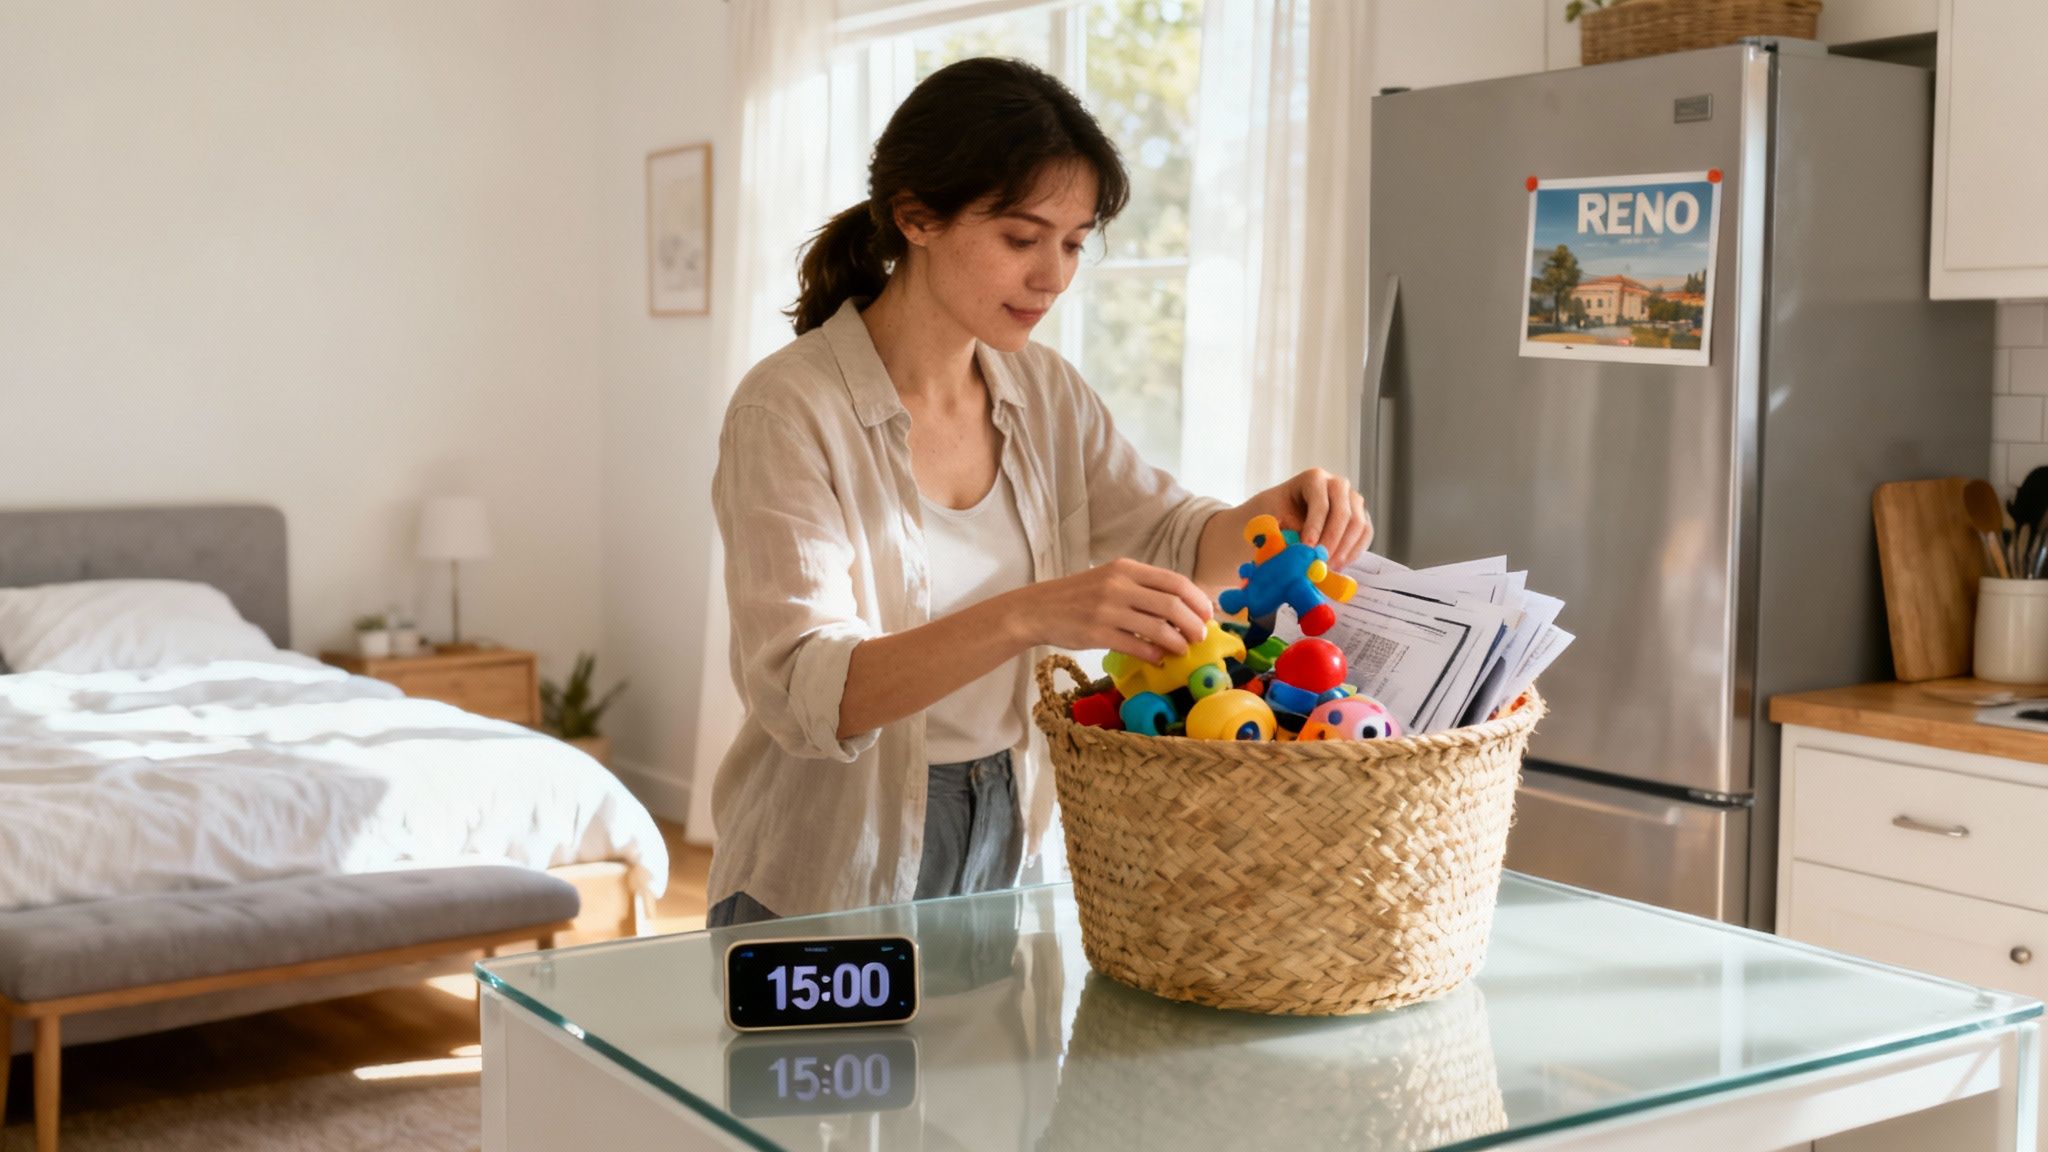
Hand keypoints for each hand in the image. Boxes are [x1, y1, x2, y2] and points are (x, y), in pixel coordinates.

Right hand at [1020, 559, 1212, 663]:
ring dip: (1178, 642)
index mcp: (1126, 568)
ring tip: (1182, 650)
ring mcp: (1107, 610)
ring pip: (1158, 628)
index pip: (1175, 581)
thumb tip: (1184, 607)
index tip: (1207, 615)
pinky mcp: (1097, 634)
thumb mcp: (1111, 579)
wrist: (1038, 609)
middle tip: (1200, 637)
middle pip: (1172, 605)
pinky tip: (1159, 659)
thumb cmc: (1079, 596)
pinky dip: (1154, 655)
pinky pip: (1136, 647)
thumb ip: (1143, 588)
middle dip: (1193, 624)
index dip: (1198, 599)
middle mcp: (1118, 585)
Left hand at [1248, 468, 1372, 569]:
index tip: (1307, 548)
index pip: (1320, 503)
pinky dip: (1354, 552)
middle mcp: (1338, 484)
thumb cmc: (1275, 512)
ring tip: (1327, 567)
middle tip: (1320, 562)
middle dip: (1332, 541)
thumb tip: (1304, 551)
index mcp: (1314, 478)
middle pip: (1343, 513)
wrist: (1282, 512)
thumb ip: (1287, 531)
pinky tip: (1338, 565)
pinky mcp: (1361, 516)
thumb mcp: (1272, 517)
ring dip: (1344, 549)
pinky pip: (1365, 534)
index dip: (1315, 527)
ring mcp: (1353, 499)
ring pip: (1358, 524)